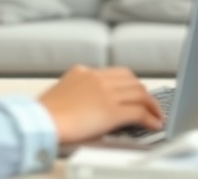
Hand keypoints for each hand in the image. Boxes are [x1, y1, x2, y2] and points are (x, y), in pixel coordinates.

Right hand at [39, 65, 163, 144]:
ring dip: (152, 106)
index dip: (130, 84)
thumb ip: (78, 90)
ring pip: (140, 94)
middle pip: (132, 80)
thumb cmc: (45, 113)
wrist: (40, 120)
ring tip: (157, 116)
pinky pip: (139, 112)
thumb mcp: (62, 91)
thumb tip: (89, 102)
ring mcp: (105, 93)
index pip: (116, 73)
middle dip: (144, 93)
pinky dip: (150, 119)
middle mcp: (96, 78)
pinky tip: (154, 125)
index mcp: (83, 71)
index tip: (136, 93)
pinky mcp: (111, 110)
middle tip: (151, 105)